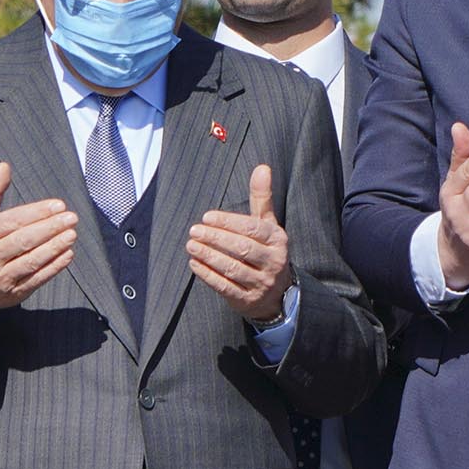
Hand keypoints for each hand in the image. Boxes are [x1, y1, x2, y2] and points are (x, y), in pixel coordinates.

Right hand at [0, 161, 79, 318]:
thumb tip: (4, 166)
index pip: (12, 221)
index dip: (37, 213)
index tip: (58, 205)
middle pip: (23, 241)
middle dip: (50, 229)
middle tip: (71, 218)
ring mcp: (2, 276)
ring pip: (31, 261)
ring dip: (54, 248)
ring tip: (72, 234)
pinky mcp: (13, 293)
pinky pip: (36, 279)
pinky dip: (53, 267)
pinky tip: (67, 255)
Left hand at [187, 164, 292, 322]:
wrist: (278, 293)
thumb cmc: (266, 250)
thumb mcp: (268, 224)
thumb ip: (262, 197)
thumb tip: (262, 167)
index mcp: (278, 240)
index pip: (252, 229)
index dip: (229, 222)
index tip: (207, 216)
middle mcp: (273, 262)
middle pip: (242, 249)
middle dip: (216, 239)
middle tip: (194, 230)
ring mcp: (261, 283)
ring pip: (233, 269)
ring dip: (209, 257)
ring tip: (190, 245)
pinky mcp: (247, 300)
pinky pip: (226, 287)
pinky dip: (208, 275)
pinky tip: (194, 264)